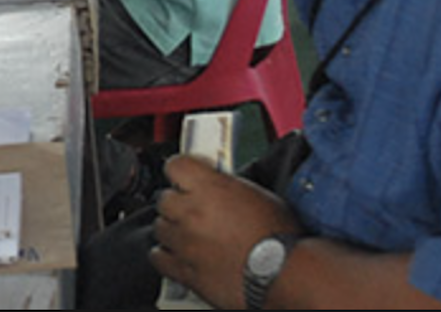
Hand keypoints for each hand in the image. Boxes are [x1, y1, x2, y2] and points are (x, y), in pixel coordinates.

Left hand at [151, 156, 305, 309]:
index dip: (182, 171)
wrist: (283, 275)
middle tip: (195, 210)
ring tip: (193, 234)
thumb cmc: (279, 239)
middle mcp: (191, 212)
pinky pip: (157, 256)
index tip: (187, 176)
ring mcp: (184, 241)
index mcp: (210, 188)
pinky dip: (166, 253)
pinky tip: (181, 253)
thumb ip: (228, 187)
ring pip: (160, 227)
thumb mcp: (258, 195)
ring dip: (173, 228)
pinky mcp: (183, 269)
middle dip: (178, 202)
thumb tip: (217, 186)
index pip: (175, 165)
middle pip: (164, 198)